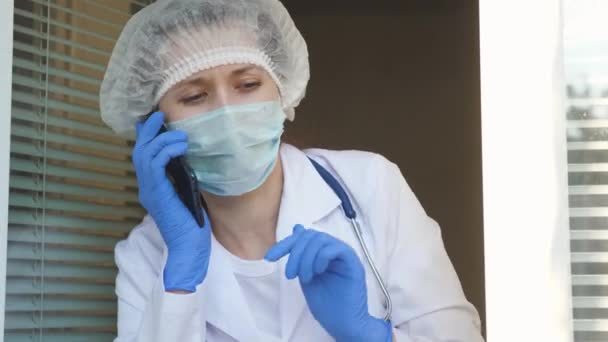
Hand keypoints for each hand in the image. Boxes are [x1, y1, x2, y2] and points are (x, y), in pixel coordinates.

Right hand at [133, 111, 211, 291]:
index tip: (157, 120)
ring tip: (178, 133)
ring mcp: (149, 191)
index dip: (147, 136)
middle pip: (140, 151)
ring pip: (145, 154)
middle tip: (160, 115)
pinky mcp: (157, 194)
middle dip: (149, 130)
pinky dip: (165, 151)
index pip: (144, 156)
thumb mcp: (190, 194)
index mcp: (153, 188)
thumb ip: (185, 177)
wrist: (189, 250)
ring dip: (161, 139)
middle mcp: (147, 188)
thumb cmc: (193, 226)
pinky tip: (179, 145)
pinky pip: (154, 165)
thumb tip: (192, 158)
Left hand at [264, 225, 391, 341]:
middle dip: (295, 253)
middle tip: (290, 274)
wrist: (342, 323)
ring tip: (304, 277)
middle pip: (311, 235)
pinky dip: (321, 258)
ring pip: (321, 240)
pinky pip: (336, 249)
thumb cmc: (327, 304)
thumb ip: (301, 256)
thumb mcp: (306, 276)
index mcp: (323, 252)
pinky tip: (317, 272)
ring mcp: (345, 255)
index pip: (303, 237)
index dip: (284, 244)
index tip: (269, 258)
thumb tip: (297, 229)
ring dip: (306, 258)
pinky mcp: (353, 262)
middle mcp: (334, 250)